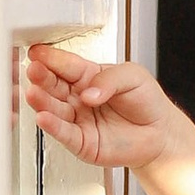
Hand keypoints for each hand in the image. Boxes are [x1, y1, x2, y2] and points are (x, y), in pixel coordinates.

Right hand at [24, 46, 189, 172]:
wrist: (161, 133)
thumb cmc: (147, 102)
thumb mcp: (133, 76)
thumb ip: (109, 79)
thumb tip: (88, 92)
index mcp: (88, 76)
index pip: (66, 65)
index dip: (51, 58)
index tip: (37, 53)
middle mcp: (78, 97)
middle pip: (54, 86)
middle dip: (41, 77)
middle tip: (33, 69)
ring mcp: (78, 119)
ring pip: (54, 109)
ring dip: (42, 101)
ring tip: (33, 93)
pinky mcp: (81, 141)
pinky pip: (64, 133)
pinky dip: (52, 126)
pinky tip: (43, 117)